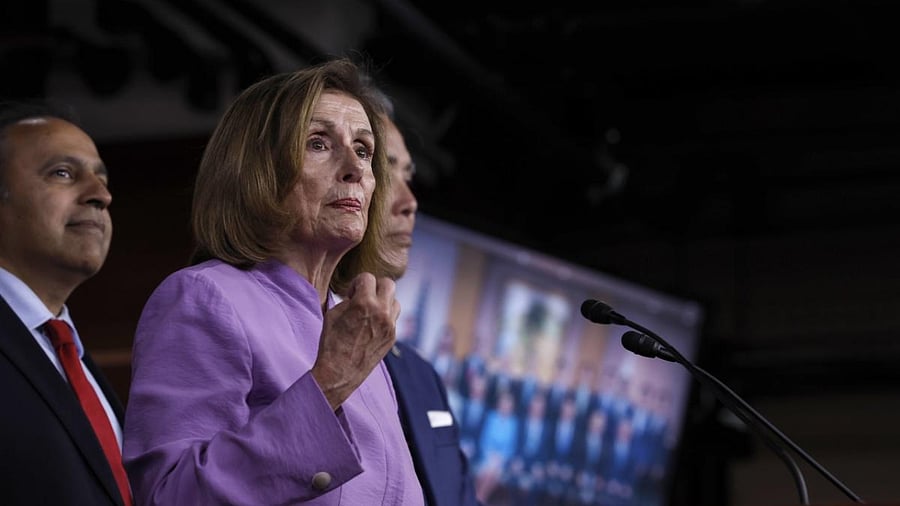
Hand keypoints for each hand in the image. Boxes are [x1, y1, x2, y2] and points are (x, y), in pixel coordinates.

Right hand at [311, 272, 399, 409]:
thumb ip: (349, 299)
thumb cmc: (331, 343)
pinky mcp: (392, 336)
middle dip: (375, 286)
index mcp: (364, 303)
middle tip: (364, 296)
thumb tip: (357, 294)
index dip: (357, 283)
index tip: (351, 293)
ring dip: (383, 301)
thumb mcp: (333, 314)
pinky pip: (393, 318)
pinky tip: (372, 325)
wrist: (339, 372)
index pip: (367, 277)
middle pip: (388, 284)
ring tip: (370, 311)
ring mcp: (390, 325)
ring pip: (395, 301)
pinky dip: (384, 317)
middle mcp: (381, 312)